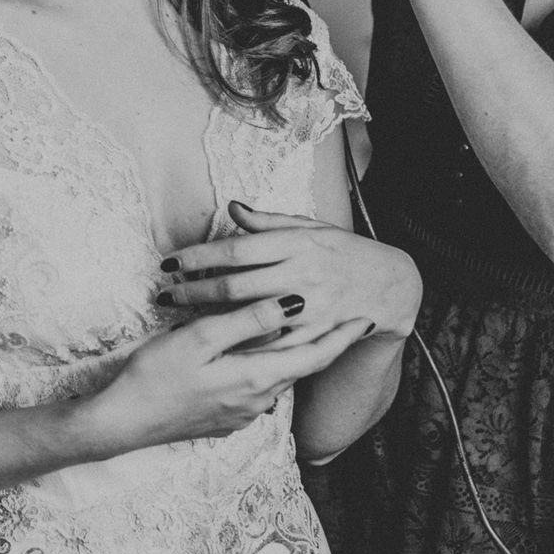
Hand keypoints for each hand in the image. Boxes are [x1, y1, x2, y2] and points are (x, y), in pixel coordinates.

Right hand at [77, 307, 372, 454]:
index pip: (314, 356)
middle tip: (341, 316)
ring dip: (290, 352)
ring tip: (300, 327)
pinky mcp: (225, 419)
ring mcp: (241, 414)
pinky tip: (253, 353)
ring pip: (277, 375)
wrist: (123, 422)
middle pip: (300, 365)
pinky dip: (264, 365)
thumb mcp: (199, 339)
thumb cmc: (155, 376)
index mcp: (256, 378)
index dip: (342, 337)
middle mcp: (257, 401)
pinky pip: (256, 387)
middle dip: (321, 341)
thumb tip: (291, 303)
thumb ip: (247, 321)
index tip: (365, 318)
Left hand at [158, 202, 420, 344]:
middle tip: (163, 296)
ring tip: (177, 319)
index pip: (235, 249)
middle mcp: (300, 274)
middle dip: (193, 292)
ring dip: (211, 320)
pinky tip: (214, 346)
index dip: (199, 256)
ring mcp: (309, 308)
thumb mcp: (309, 227)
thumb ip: (268, 222)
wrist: (389, 285)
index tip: (169, 263)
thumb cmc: (343, 251)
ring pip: (248, 318)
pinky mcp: (315, 336)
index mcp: (295, 243)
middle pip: (235, 286)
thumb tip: (232, 207)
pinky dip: (242, 345)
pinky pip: (272, 344)